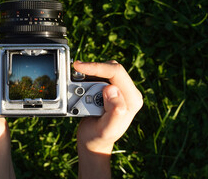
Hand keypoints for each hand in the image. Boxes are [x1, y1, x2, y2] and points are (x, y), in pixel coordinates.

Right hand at [73, 61, 142, 178]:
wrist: (93, 141)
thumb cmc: (99, 137)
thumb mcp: (106, 129)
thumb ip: (114, 111)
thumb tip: (112, 89)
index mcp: (132, 99)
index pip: (116, 73)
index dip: (97, 67)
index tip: (79, 67)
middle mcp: (128, 91)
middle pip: (110, 68)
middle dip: (91, 72)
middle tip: (76, 83)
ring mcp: (119, 89)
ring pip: (103, 70)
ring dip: (87, 77)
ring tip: (79, 94)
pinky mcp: (109, 88)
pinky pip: (96, 75)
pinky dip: (85, 79)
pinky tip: (80, 90)